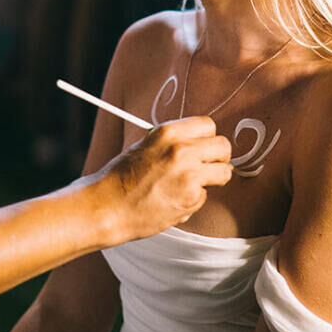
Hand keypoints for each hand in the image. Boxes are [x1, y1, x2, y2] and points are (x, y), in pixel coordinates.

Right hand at [96, 117, 232, 242]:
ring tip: (190, 185)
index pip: (208, 125)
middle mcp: (182, 150)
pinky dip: (193, 200)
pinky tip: (173, 201)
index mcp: (168, 132)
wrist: (108, 207)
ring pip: (223, 173)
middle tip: (207, 167)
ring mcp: (189, 174)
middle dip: (218, 158)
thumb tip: (197, 144)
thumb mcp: (144, 146)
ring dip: (212, 180)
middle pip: (223, 147)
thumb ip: (172, 142)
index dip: (207, 138)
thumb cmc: (121, 179)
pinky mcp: (191, 198)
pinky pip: (205, 196)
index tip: (203, 147)